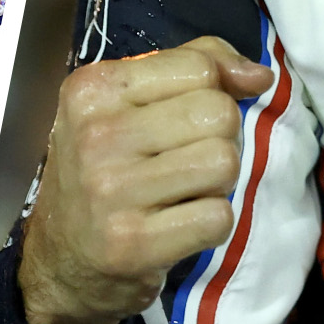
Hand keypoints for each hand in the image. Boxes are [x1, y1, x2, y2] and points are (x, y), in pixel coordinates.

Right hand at [17, 37, 276, 323]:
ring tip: (183, 192)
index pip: (199, 67)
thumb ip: (196, 66)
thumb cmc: (106, 169)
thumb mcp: (128, 102)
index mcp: (93, 89)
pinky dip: (211, 223)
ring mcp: (111, 192)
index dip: (212, 92)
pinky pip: (218, 218)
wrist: (62, 258)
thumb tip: (261, 76)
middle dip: (218, 138)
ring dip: (217, 183)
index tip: (186, 120)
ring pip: (224, 163)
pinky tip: (179, 225)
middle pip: (219, 113)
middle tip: (184, 162)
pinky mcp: (132, 244)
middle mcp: (96, 135)